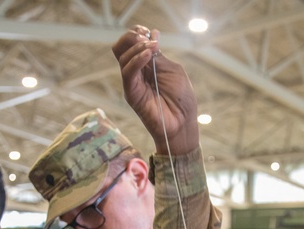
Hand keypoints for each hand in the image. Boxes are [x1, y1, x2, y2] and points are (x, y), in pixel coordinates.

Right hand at [112, 25, 198, 154]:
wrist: (183, 122)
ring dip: (137, 47)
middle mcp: (136, 71)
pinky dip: (137, 60)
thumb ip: (160, 55)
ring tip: (151, 47)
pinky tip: (148, 55)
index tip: (148, 31)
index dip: (137, 33)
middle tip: (146, 37)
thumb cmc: (181, 99)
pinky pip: (128, 73)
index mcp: (147, 64)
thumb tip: (152, 34)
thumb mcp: (172, 70)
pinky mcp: (131, 93)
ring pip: (122, 57)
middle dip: (131, 37)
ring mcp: (132, 82)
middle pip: (121, 47)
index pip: (132, 43)